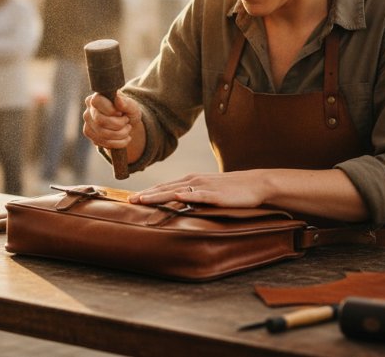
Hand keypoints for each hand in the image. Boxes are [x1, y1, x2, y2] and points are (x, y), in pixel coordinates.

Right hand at [82, 91, 141, 150]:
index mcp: (96, 98)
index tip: (121, 112)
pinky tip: (125, 138)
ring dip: (121, 134)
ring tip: (127, 129)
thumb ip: (126, 103)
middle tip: (127, 121)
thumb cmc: (128, 111)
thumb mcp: (132, 106)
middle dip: (119, 124)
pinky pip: (103, 143)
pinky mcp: (89, 134)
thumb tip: (118, 99)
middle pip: (100, 121)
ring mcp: (87, 123)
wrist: (126, 124)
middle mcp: (88, 110)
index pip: (97, 102)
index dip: (111, 110)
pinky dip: (118, 143)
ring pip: (102, 134)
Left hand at [129, 171, 270, 207]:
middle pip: (165, 188)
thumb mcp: (208, 192)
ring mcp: (204, 187)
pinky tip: (177, 197)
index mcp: (190, 180)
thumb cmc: (231, 189)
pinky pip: (199, 196)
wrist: (255, 184)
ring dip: (159, 195)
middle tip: (129, 200)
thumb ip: (193, 196)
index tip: (131, 198)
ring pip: (177, 191)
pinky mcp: (216, 195)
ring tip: (143, 199)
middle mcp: (194, 181)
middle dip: (147, 194)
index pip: (164, 187)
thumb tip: (180, 204)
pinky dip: (188, 195)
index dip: (147, 192)